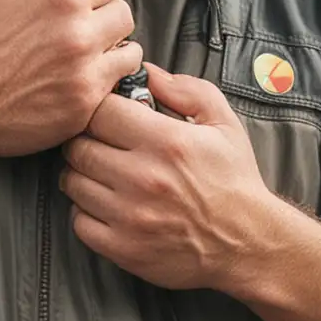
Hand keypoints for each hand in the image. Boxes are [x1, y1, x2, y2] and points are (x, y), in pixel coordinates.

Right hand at [0, 0, 141, 157]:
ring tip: (85, 54)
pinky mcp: (84, 108)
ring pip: (130, 52)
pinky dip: (103, 82)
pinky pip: (116, 87)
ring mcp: (86, 74)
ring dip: (113, 49)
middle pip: (124, 13)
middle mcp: (82, 34)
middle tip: (79, 26)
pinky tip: (77, 80)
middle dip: (105, 15)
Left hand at [61, 62, 276, 292]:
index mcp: (166, 141)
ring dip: (81, 175)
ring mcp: (130, 216)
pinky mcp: (123, 248)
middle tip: (98, 144)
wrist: (247, 243)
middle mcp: (143, 177)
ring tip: (101, 173)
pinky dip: (84, 212)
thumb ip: (184, 90)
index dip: (100, 109)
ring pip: (72, 183)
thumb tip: (147, 72)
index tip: (108, 116)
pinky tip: (104, 205)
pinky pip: (78, 222)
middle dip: (84, 140)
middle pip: (78, 146)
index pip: (100, 111)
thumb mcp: (222, 122)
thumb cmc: (233, 180)